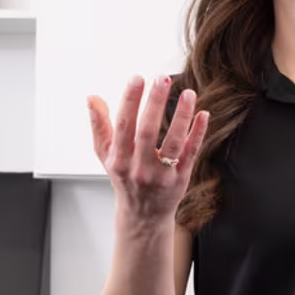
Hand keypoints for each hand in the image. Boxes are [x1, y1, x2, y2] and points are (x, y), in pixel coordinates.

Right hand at [88, 74, 209, 224]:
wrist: (143, 216)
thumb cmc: (124, 178)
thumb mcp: (105, 155)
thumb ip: (99, 125)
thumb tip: (92, 97)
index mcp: (119, 159)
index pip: (123, 126)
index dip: (129, 101)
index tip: (136, 78)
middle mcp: (139, 168)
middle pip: (148, 132)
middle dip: (155, 104)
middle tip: (162, 79)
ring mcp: (162, 175)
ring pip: (174, 143)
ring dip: (182, 116)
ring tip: (188, 93)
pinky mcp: (181, 179)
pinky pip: (191, 153)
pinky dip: (198, 133)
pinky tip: (202, 114)